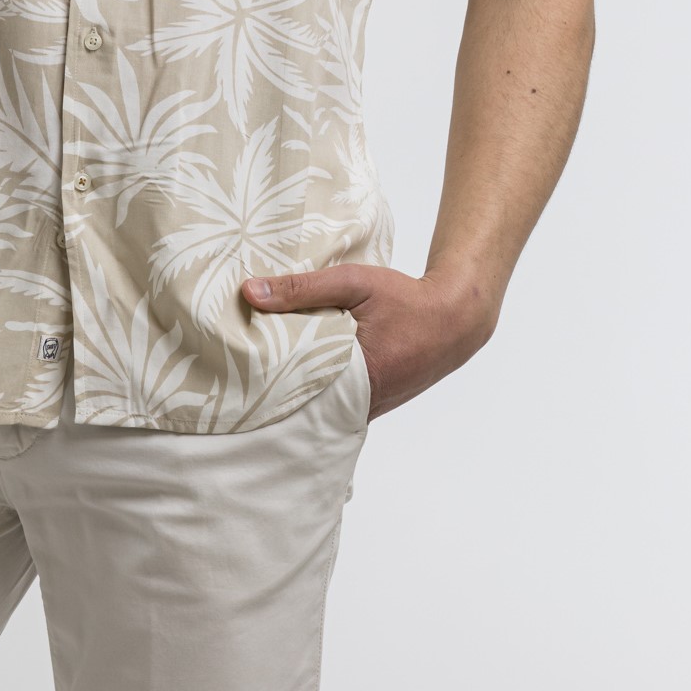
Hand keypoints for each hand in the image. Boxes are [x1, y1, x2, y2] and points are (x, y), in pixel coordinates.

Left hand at [240, 263, 498, 420]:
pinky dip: (319, 388)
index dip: (265, 381)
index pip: (297, 388)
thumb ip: (303, 288)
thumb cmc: (406, 299)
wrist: (454, 318)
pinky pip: (337, 401)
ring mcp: (370, 407)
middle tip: (239, 375)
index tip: (236, 372)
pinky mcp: (374, 403)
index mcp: (359, 378)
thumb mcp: (354, 283)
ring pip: (320, 403)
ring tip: (260, 372)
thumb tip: (249, 293)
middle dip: (275, 388)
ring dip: (297, 388)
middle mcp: (363, 403)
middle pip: (305, 401)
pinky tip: (298, 371)